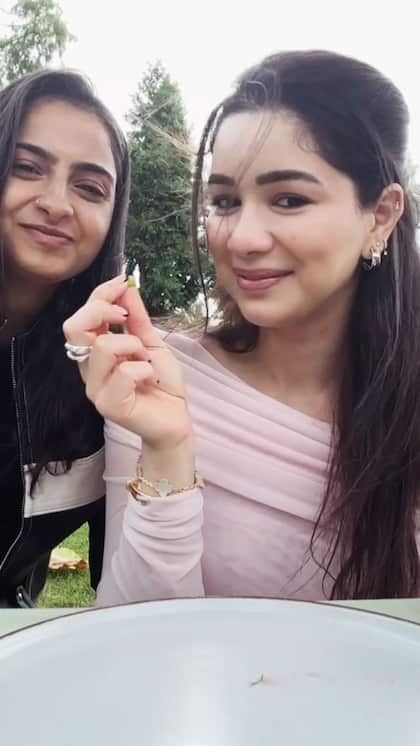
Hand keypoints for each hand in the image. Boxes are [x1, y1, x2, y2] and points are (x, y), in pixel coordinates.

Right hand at [63, 275, 192, 449]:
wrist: (176, 419)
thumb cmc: (161, 383)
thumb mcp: (152, 343)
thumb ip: (137, 317)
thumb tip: (126, 285)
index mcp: (95, 353)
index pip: (80, 317)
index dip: (99, 295)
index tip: (122, 283)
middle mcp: (90, 370)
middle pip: (74, 327)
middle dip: (102, 310)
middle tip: (126, 316)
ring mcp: (96, 389)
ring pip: (103, 347)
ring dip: (133, 345)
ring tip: (145, 360)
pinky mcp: (110, 406)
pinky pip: (124, 373)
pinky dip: (143, 369)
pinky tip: (149, 378)